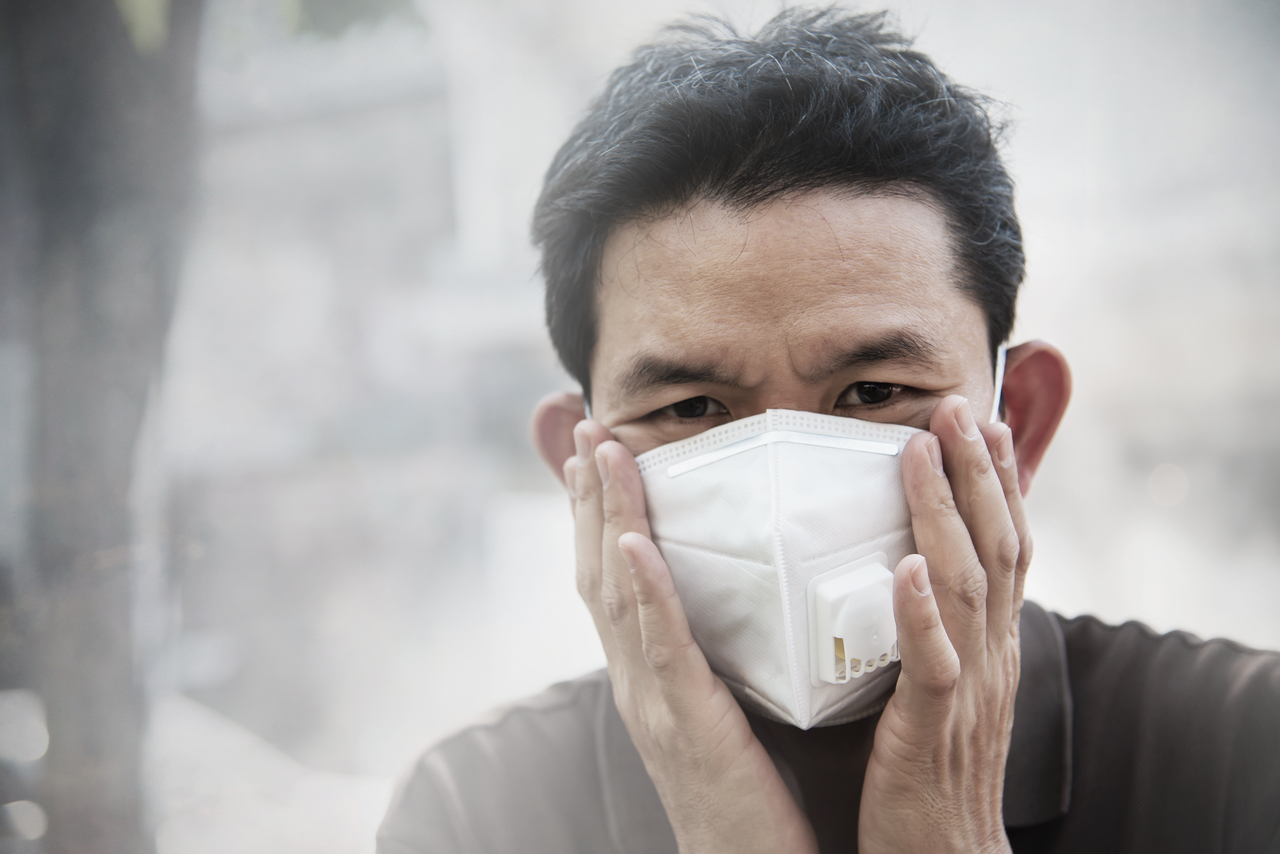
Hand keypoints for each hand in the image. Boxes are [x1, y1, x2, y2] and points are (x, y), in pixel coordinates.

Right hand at [566, 419, 817, 853]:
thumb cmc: (759, 797)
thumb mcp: (737, 708)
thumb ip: (736, 648)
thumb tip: (758, 592)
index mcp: (650, 673)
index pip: (615, 577)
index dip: (599, 513)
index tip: (597, 451)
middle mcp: (635, 680)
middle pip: (599, 570)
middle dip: (589, 497)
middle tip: (586, 428)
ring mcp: (651, 703)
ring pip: (617, 593)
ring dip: (605, 518)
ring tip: (600, 454)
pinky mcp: (684, 726)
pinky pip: (659, 647)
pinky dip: (643, 591)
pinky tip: (632, 544)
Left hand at [859, 396, 1028, 853]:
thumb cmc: (933, 769)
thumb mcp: (946, 684)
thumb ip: (935, 627)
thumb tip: (907, 567)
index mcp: (992, 644)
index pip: (1007, 547)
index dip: (999, 484)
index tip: (983, 422)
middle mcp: (991, 657)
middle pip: (996, 549)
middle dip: (977, 474)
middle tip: (956, 408)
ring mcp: (968, 692)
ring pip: (966, 588)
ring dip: (944, 515)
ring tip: (923, 454)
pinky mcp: (933, 730)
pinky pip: (932, 666)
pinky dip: (922, 615)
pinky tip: (909, 569)